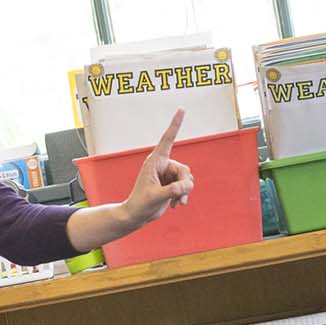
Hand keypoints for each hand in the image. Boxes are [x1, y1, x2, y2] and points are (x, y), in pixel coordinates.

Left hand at [119, 109, 192, 228]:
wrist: (137, 215)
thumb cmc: (141, 204)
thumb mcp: (156, 197)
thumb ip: (173, 191)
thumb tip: (187, 186)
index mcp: (155, 161)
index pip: (167, 139)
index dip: (175, 124)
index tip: (181, 109)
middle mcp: (162, 165)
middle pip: (184, 169)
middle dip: (185, 184)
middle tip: (179, 197)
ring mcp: (168, 175)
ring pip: (187, 178)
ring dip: (184, 192)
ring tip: (176, 203)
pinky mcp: (172, 184)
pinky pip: (186, 186)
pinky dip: (183, 196)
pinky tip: (175, 205)